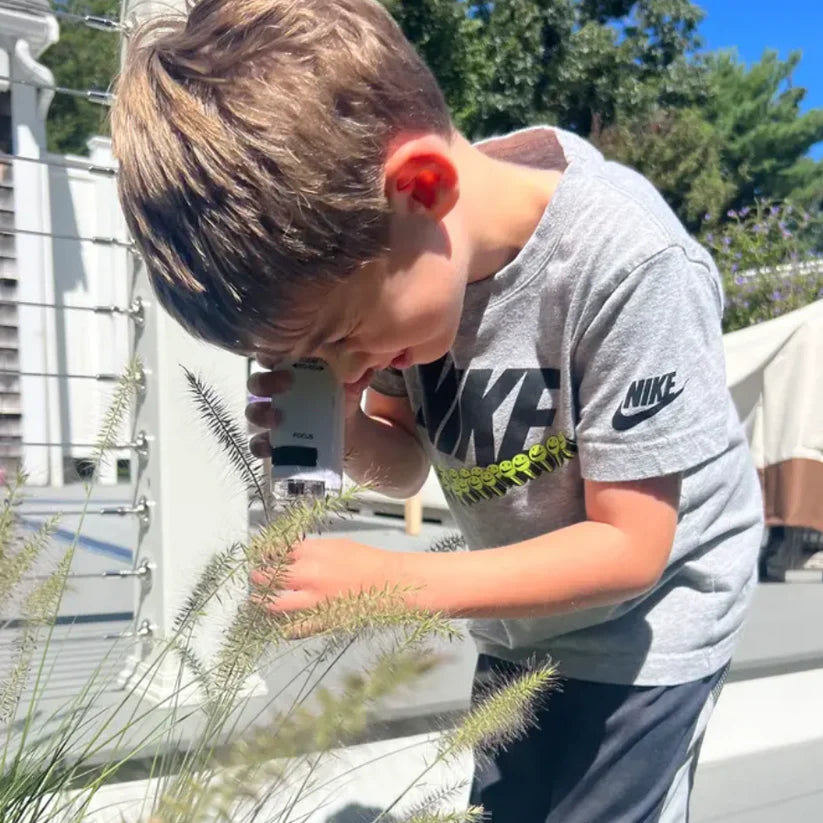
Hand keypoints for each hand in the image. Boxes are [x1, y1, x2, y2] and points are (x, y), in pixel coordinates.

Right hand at [245, 357, 362, 458]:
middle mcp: (274, 393)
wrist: (344, 433)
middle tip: (286, 385)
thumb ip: (355, 381)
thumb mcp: (347, 390)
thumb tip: (367, 371)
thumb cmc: (338, 401)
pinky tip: (271, 448)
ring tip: (279, 419)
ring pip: (253, 413)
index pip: (269, 359)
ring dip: (260, 414)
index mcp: (288, 374)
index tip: (284, 359)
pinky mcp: (273, 441)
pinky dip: (260, 446)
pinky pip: (256, 444)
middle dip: (265, 383)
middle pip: (256, 384)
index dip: (268, 357)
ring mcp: (270, 417)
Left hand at [249, 538, 409, 635]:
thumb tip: (289, 553)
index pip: (276, 551)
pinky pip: (294, 627)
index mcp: (312, 553)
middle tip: (255, 576)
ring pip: (275, 604)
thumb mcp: (335, 545)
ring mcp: (312, 600)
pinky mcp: (320, 620)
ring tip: (258, 600)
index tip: (258, 554)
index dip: (264, 553)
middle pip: (270, 577)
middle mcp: (308, 575)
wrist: (388, 582)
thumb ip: (310, 549)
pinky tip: (281, 624)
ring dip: (263, 602)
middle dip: (258, 577)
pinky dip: (285, 626)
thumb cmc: (365, 560)